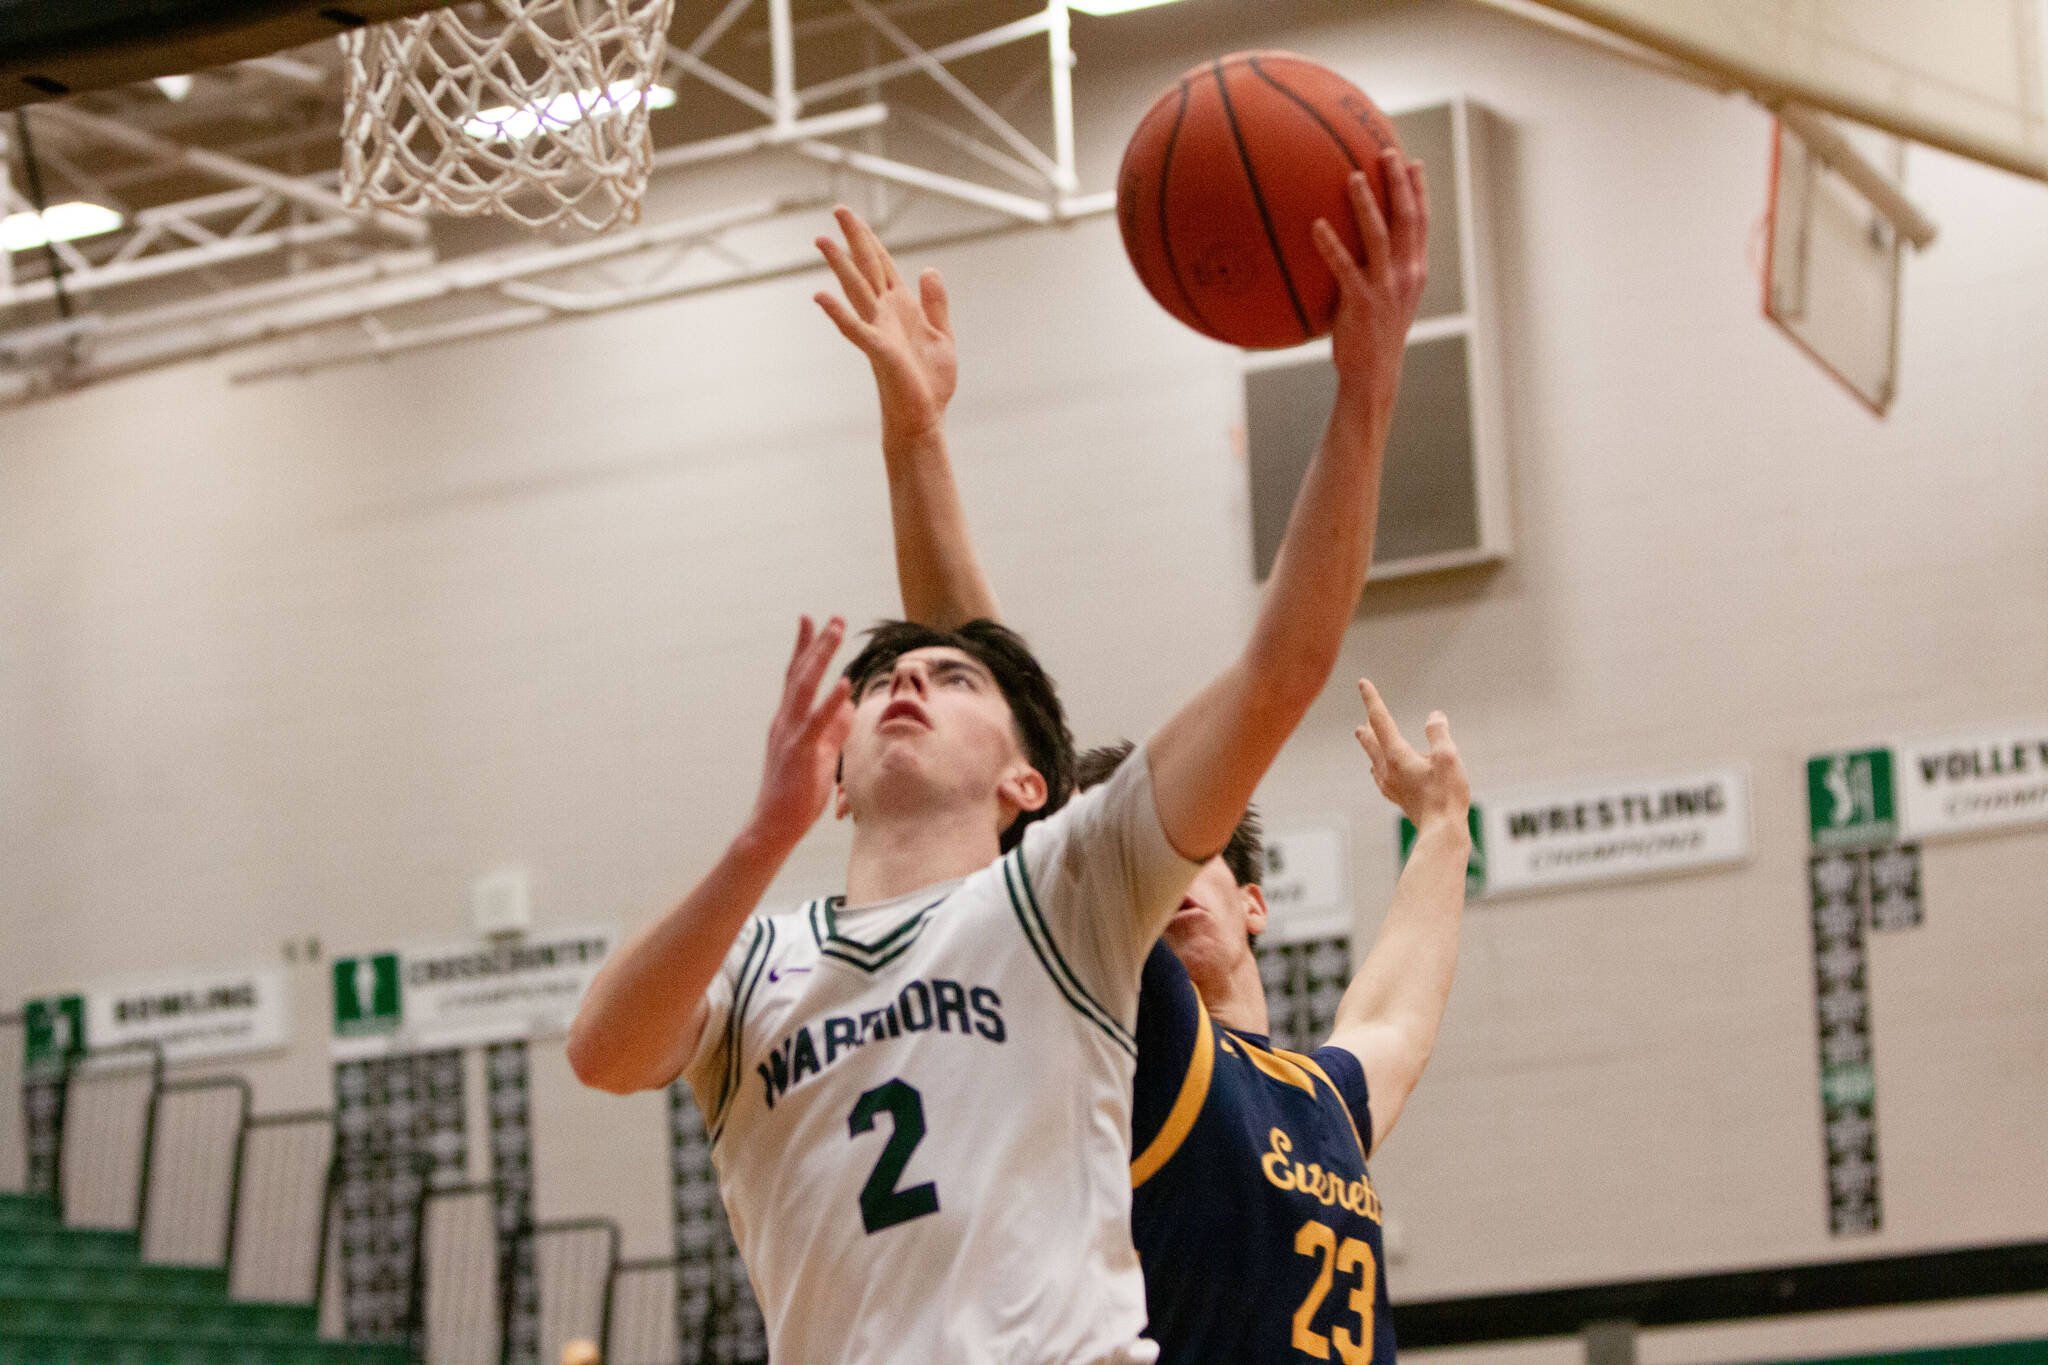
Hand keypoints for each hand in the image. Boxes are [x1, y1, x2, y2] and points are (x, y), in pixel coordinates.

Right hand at [748, 616, 855, 847]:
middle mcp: (784, 721)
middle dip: (816, 643)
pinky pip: (817, 723)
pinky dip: (831, 701)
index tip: (810, 620)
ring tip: (834, 632)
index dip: (803, 649)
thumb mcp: (820, 755)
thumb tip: (851, 707)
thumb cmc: (797, 794)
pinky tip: (844, 683)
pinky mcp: (801, 752)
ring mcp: (790, 735)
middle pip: (799, 674)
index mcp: (787, 722)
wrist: (773, 825)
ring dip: (819, 657)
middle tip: (833, 618)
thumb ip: (834, 730)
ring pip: (804, 688)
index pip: (795, 678)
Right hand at [815, 206, 957, 445]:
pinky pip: (855, 329)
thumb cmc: (930, 381)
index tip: (852, 217)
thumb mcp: (941, 335)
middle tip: (837, 208)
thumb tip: (929, 269)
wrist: (925, 417)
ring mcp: (879, 330)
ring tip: (822, 240)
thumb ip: (935, 303)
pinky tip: (820, 296)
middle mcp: (885, 314)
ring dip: (839, 265)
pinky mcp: (879, 351)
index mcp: (901, 307)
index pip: (883, 265)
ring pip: (856, 290)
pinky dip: (838, 313)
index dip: (870, 240)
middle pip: (867, 268)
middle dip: (854, 238)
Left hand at [1311, 151, 1428, 416]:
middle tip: (1386, 152)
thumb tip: (1356, 247)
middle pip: (1407, 219)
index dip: (1418, 191)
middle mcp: (1406, 275)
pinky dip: (1330, 245)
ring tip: (1351, 176)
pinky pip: (1344, 268)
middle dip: (1399, 183)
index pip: (1421, 223)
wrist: (1373, 376)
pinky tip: (1315, 226)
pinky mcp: (1361, 303)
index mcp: (1414, 271)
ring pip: (1379, 236)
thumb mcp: (1384, 300)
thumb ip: (1379, 271)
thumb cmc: (1372, 337)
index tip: (1411, 162)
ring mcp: (1386, 288)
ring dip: (1366, 204)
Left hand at [1354, 679, 1468, 832]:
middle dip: (1368, 725)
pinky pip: (1381, 776)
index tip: (1362, 683)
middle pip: (1372, 740)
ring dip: (1369, 744)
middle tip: (1361, 714)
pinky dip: (1377, 765)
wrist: (1441, 833)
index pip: (1381, 720)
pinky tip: (1377, 772)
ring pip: (1374, 758)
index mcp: (1397, 755)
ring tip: (1364, 736)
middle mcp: (1388, 769)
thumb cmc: (1447, 795)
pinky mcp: (1398, 798)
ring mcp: (1391, 785)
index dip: (1372, 699)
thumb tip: (1434, 716)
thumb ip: (1439, 733)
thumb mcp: (1448, 758)